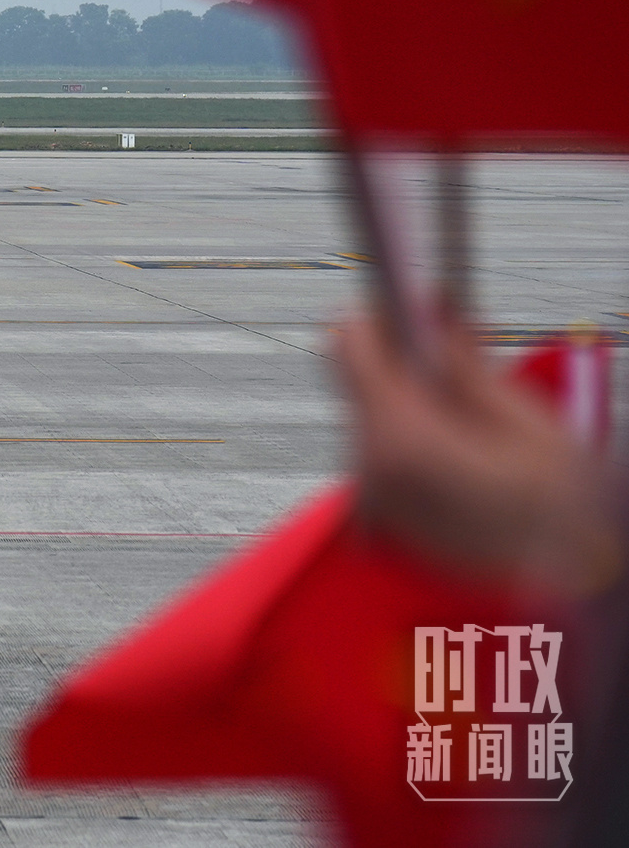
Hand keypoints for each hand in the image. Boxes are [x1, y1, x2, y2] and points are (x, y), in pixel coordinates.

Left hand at [339, 311, 620, 596]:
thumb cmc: (563, 521)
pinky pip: (383, 471)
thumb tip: (436, 311)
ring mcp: (370, 506)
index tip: (412, 310)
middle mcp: (368, 472)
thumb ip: (466, 365)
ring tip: (481, 446)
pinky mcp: (379, 532)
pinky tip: (466, 477)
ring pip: (373, 428)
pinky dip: (414, 461)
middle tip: (468, 383)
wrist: (568, 608)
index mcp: (399, 439)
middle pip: (362, 387)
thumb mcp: (528, 428)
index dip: (380, 320)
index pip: (349, 345)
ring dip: (414, 421)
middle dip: (407, 376)